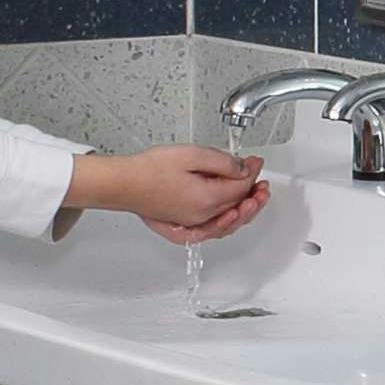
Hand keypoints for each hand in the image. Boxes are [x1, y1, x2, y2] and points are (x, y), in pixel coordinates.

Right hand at [71, 145, 265, 232]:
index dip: (252, 172)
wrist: (123, 183)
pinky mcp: (183, 226)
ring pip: (229, 221)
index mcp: (208, 199)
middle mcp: (203, 217)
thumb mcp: (192, 154)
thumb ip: (222, 162)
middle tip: (261, 180)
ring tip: (254, 198)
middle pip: (239, 206)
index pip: (242, 187)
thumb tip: (243, 169)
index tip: (255, 160)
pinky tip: (230, 215)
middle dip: (254, 192)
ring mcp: (193, 224)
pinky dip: (227, 222)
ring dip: (245, 210)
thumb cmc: (150, 169)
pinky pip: (213, 229)